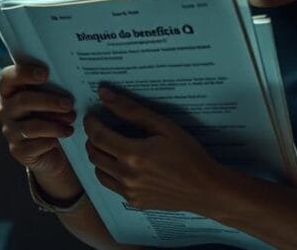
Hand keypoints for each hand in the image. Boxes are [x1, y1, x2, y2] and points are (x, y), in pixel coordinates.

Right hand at [0, 63, 81, 199]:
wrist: (50, 148)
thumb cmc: (50, 114)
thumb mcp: (50, 97)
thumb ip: (52, 85)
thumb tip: (69, 76)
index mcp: (10, 90)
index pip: (8, 77)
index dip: (24, 73)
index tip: (45, 73)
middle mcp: (5, 109)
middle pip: (23, 101)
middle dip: (49, 101)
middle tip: (68, 103)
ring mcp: (10, 130)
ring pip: (32, 126)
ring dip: (55, 124)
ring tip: (72, 121)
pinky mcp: (18, 150)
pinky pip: (36, 144)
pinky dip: (54, 139)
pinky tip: (66, 133)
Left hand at [84, 87, 228, 213]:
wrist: (206, 189)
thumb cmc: (189, 155)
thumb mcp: (164, 126)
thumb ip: (131, 110)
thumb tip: (105, 94)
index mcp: (133, 155)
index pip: (98, 136)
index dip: (90, 124)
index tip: (92, 115)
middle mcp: (127, 176)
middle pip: (94, 153)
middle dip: (92, 138)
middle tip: (100, 128)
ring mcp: (129, 192)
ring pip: (98, 170)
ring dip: (98, 155)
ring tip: (109, 144)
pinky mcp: (134, 201)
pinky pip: (110, 185)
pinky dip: (108, 172)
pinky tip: (120, 163)